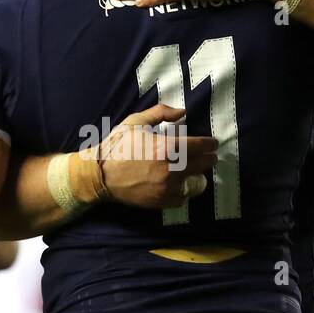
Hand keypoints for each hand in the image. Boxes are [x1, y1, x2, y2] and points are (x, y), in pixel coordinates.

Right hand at [92, 104, 216, 209]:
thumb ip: (161, 112)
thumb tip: (183, 111)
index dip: (211, 143)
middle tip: (210, 156)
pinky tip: (180, 184)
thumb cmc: (117, 145)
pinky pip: (183, 198)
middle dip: (209, 158)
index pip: (201, 145)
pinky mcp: (162, 201)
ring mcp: (168, 187)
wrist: (100, 175)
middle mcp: (172, 168)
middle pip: (204, 164)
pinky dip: (185, 191)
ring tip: (196, 172)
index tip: (213, 143)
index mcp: (168, 147)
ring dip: (199, 176)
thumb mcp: (136, 121)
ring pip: (197, 184)